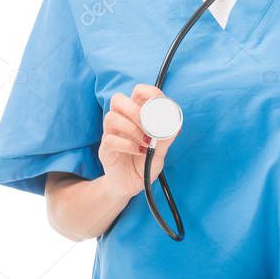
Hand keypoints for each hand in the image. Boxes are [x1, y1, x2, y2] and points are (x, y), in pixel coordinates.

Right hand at [98, 84, 179, 201]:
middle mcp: (121, 121)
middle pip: (118, 99)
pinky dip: (127, 144)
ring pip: (111, 117)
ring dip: (131, 128)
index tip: (160, 104)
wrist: (130, 186)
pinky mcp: (105, 149)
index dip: (149, 92)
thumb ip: (166, 139)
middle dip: (135, 110)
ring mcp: (110, 134)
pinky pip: (110, 139)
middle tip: (148, 126)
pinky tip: (139, 151)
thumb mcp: (160, 152)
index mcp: (135, 115)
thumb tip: (174, 126)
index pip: (137, 92)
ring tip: (145, 142)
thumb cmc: (144, 164)